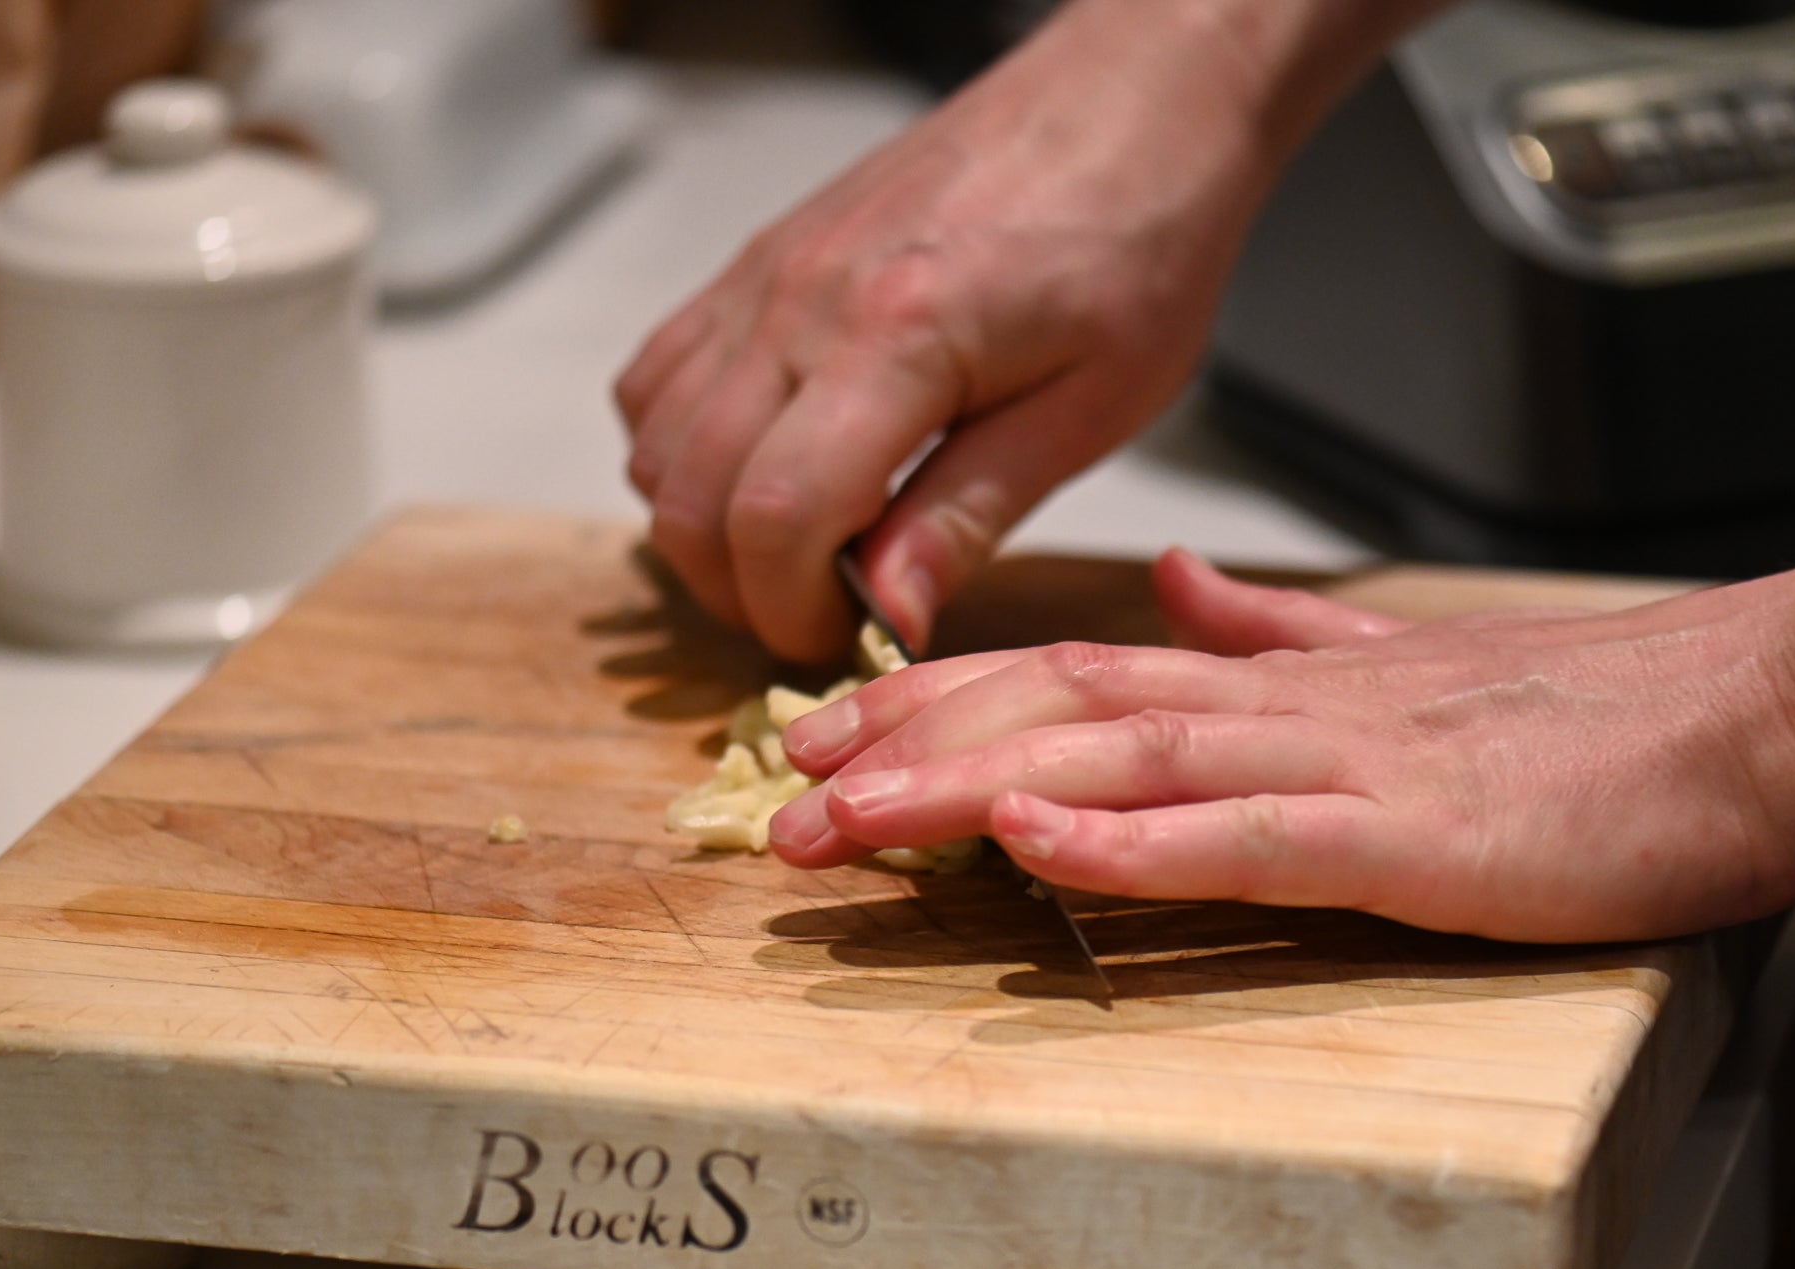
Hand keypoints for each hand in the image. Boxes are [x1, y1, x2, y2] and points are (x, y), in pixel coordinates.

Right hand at [613, 0, 1428, 661]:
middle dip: (740, 590)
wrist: (1130, 102)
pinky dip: (684, 448)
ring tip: (802, 550)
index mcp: (897, 335)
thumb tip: (887, 617)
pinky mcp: (759, 257)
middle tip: (824, 615)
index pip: (772, 519)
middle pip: (688, 495)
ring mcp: (766, 271)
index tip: (849, 639)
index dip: (791, 612)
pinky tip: (766, 470)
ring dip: (704, 524)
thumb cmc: (1139, 244)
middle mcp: (801, 296)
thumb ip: (969, 514)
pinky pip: (660, 375)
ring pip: (654, 440)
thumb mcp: (1089, 408)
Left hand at [768, 549, 1794, 943]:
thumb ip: (1286, 633)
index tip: (832, 737)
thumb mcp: (1414, 664)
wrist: (1770, 711)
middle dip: (912, 748)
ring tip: (851, 819)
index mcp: (1287, 682)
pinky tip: (1036, 841)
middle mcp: (1292, 708)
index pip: (1080, 676)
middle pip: (1065, 708)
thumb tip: (1181, 594)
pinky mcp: (1415, 834)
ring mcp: (1347, 764)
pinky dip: (1136, 839)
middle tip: (783, 797)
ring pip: (1125, 760)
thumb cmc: (1613, 715)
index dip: (945, 701)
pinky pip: (1251, 835)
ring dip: (975, 785)